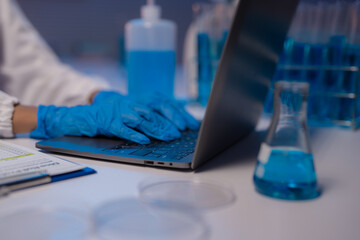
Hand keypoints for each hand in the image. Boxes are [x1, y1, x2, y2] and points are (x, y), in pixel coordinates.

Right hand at [30, 100, 180, 143]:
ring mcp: (121, 114)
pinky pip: (124, 130)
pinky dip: (135, 135)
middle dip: (169, 122)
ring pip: (142, 120)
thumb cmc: (114, 114)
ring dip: (157, 128)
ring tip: (169, 137)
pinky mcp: (110, 123)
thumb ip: (152, 115)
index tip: (189, 124)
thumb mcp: (134, 110)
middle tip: (181, 133)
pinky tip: (145, 141)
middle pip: (154, 113)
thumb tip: (175, 125)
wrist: (87, 114)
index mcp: (139, 100)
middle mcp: (132, 105)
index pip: (163, 104)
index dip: (177, 113)